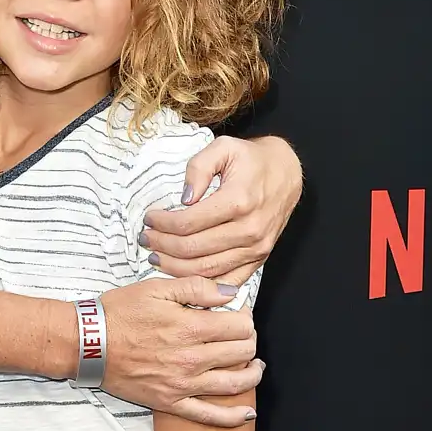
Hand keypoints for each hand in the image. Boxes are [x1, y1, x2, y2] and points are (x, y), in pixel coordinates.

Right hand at [100, 275, 262, 425]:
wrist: (89, 342)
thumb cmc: (119, 312)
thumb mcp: (155, 287)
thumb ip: (196, 287)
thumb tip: (229, 293)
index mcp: (190, 327)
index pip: (239, 326)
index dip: (245, 316)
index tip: (239, 311)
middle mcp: (192, 359)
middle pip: (241, 353)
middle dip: (249, 340)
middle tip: (242, 332)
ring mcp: (184, 384)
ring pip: (234, 384)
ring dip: (252, 373)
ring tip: (255, 365)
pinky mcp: (172, 402)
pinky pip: (210, 415)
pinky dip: (233, 417)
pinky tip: (248, 412)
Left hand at [141, 135, 302, 285]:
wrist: (286, 173)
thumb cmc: (251, 159)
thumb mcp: (223, 147)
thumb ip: (199, 167)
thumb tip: (183, 197)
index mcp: (238, 201)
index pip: (188, 222)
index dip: (162, 224)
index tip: (148, 218)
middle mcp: (249, 229)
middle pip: (194, 249)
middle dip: (163, 246)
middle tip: (145, 239)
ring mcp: (256, 248)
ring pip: (207, 269)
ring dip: (176, 267)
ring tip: (156, 257)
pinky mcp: (259, 258)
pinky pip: (227, 280)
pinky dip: (202, 283)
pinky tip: (182, 275)